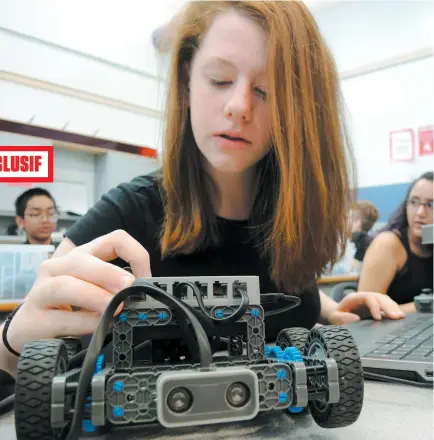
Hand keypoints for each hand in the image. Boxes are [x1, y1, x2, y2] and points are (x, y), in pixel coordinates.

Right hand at [5, 230, 149, 356]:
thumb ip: (114, 288)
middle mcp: (57, 267)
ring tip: (115, 307)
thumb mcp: (95, 291)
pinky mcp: (33, 318)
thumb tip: (141, 294)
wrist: (27, 330)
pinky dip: (85, 322)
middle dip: (110, 273)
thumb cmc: (66, 307)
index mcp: (80, 256)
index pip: (113, 239)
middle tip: (129, 288)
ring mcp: (41, 291)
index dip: (135, 255)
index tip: (145, 277)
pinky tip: (98, 326)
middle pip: (83, 259)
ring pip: (66, 285)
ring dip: (95, 296)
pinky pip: (62, 318)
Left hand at [328, 292, 404, 324]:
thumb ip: (341, 317)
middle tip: (397, 317)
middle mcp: (364, 297)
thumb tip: (356, 318)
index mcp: (354, 298)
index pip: (368, 298)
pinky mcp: (376, 306)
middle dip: (388, 306)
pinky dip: (394, 309)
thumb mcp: (334, 317)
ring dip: (394, 307)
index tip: (379, 318)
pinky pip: (387, 305)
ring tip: (401, 317)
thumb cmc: (336, 316)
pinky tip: (400, 316)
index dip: (375, 306)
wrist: (338, 314)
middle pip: (379, 297)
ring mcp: (371, 300)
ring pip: (385, 299)